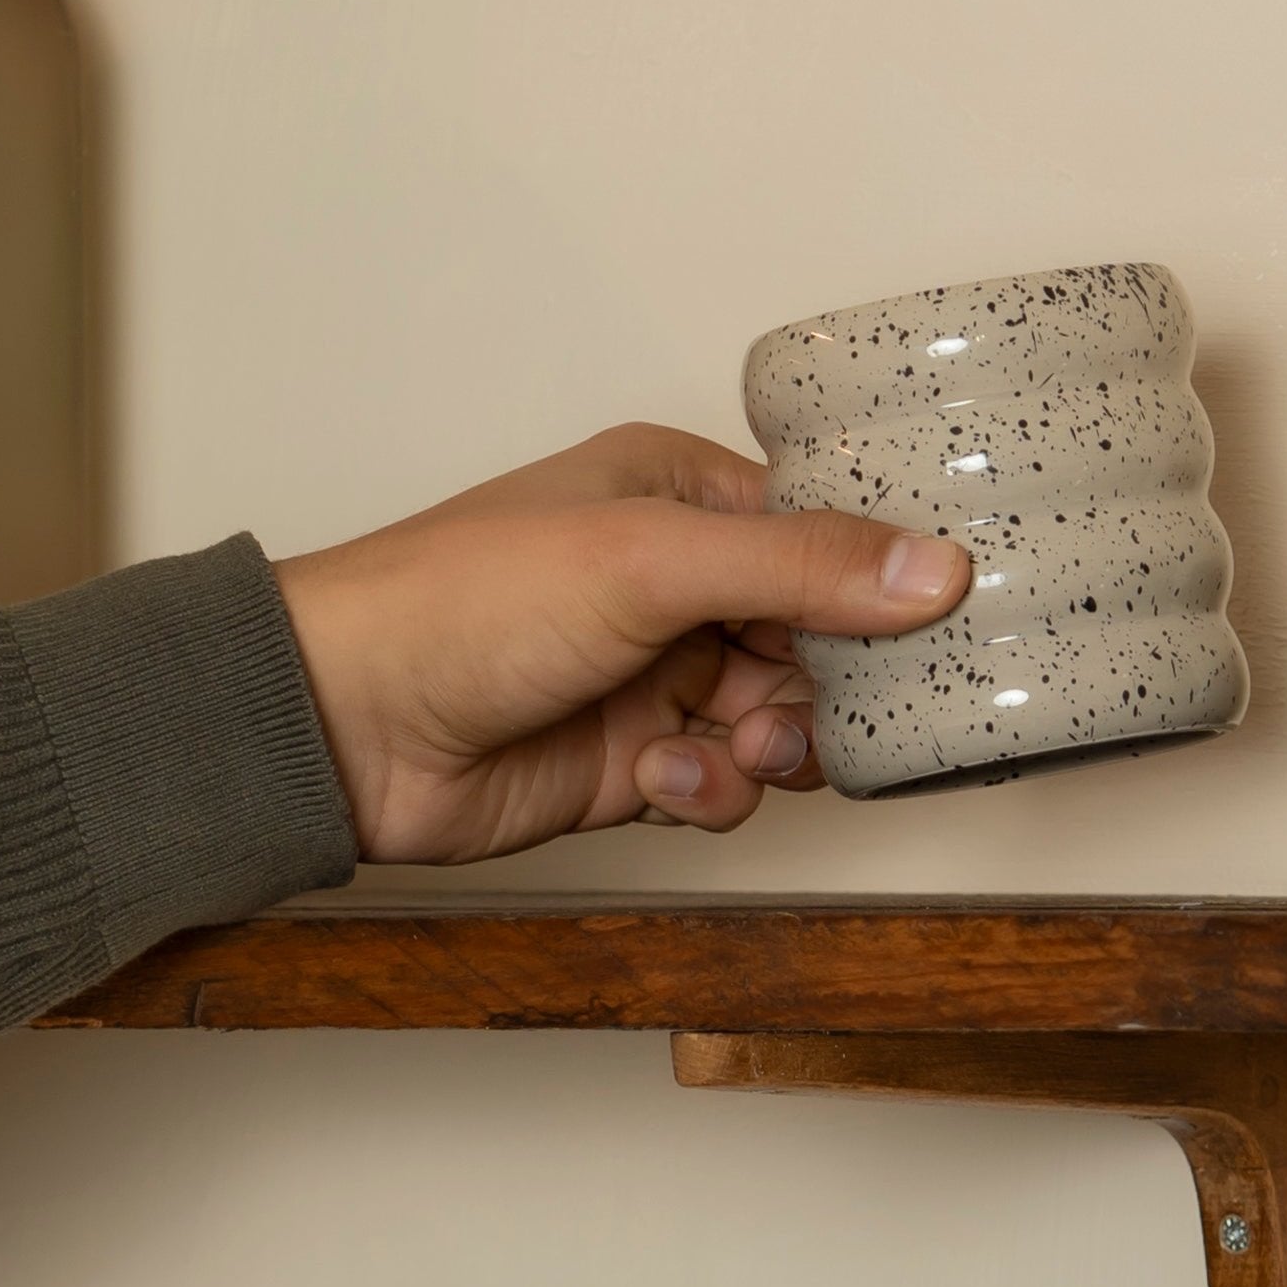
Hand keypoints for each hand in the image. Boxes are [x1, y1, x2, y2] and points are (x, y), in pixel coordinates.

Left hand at [271, 424, 971, 863]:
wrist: (346, 725)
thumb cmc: (466, 603)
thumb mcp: (648, 561)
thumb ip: (799, 566)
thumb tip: (939, 569)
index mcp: (674, 494)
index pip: (820, 533)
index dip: (877, 584)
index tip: (940, 625)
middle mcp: (672, 582)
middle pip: (816, 639)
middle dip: (829, 686)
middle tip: (816, 705)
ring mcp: (650, 677)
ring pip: (780, 721)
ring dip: (772, 745)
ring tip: (733, 746)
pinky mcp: (628, 767)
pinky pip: (721, 786)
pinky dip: (709, 793)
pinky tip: (655, 781)